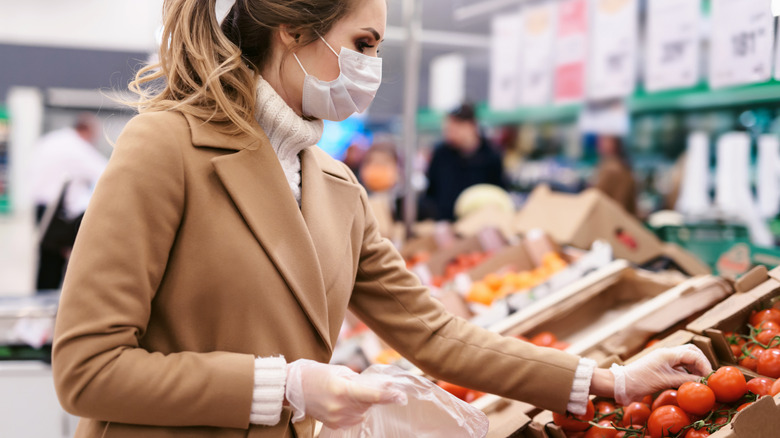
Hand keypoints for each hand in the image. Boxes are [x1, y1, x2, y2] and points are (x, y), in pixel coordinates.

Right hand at [285, 359, 405, 428]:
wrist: (292, 388)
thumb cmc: (316, 374)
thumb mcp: (340, 371)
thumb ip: (362, 381)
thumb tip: (384, 386)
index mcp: (342, 390)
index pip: (372, 395)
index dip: (389, 396)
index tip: (401, 395)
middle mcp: (340, 407)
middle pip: (369, 404)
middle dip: (372, 395)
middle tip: (361, 385)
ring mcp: (337, 418)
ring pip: (363, 412)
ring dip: (363, 403)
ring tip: (346, 393)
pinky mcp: (334, 425)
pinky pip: (354, 418)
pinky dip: (354, 410)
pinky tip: (343, 402)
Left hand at [610, 345, 712, 404]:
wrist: (622, 384)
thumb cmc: (640, 381)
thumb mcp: (664, 381)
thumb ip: (685, 379)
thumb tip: (704, 382)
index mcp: (668, 353)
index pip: (693, 354)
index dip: (704, 365)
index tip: (709, 378)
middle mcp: (667, 353)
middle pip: (691, 352)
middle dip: (702, 363)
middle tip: (708, 377)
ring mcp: (664, 359)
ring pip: (686, 359)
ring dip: (695, 368)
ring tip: (701, 381)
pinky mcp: (662, 367)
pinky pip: (679, 366)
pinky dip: (688, 372)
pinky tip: (690, 381)